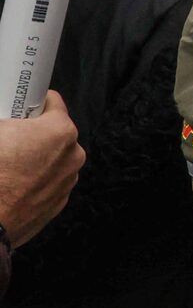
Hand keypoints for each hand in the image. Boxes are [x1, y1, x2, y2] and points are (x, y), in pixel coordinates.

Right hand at [0, 94, 83, 245]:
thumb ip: (4, 121)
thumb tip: (5, 125)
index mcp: (59, 131)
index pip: (51, 102)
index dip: (30, 102)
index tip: (18, 106)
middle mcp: (72, 155)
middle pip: (52, 133)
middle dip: (30, 133)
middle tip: (7, 139)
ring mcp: (67, 182)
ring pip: (51, 159)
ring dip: (33, 158)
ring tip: (6, 165)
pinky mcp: (57, 205)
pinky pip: (46, 183)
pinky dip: (32, 181)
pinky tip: (11, 185)